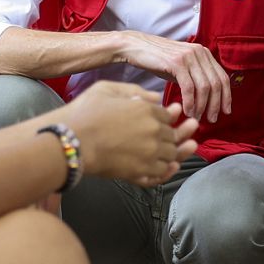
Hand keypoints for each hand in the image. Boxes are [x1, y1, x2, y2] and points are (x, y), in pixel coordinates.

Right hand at [57, 81, 198, 185]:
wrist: (70, 141)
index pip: (166, 115)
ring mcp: (148, 154)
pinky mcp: (139, 173)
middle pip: (172, 134)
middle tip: (193, 129)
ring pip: (170, 155)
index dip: (170, 115)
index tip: (175, 114)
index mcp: (146, 110)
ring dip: (180, 151)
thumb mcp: (107, 89)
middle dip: (183, 131)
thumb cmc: (84, 112)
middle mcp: (152, 132)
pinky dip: (168, 171)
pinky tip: (172, 167)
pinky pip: (160, 174)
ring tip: (190, 147)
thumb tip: (157, 98)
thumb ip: (134, 91)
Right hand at [116, 31, 231, 122]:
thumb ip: (195, 77)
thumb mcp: (182, 67)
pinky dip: (190, 102)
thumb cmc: (158, 60)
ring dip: (202, 106)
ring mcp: (188, 56)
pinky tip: (186, 111)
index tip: (226, 111)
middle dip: (216, 105)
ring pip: (204, 87)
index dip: (226, 96)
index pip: (222, 77)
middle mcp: (199, 52)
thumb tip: (208, 98)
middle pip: (216, 83)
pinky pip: (189, 87)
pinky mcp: (176, 62)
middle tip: (211, 119)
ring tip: (196, 118)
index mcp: (204, 53)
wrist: (136, 47)